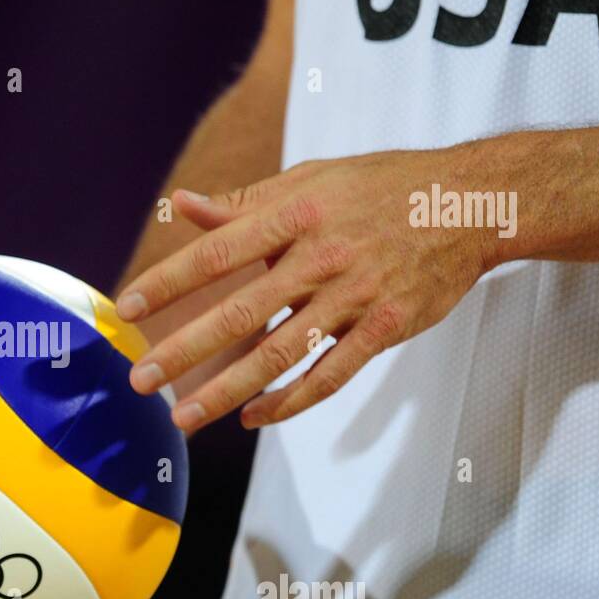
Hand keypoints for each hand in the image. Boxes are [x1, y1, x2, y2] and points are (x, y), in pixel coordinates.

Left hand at [116, 147, 495, 430]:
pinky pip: (331, 374)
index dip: (169, 282)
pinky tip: (253, 417)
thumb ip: (245, 203)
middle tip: (141, 380)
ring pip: (281, 354)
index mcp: (295, 215)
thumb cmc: (380, 187)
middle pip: (241, 313)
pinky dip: (290, 400)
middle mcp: (321, 257)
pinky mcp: (386, 328)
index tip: (128, 309)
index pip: (217, 253)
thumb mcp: (311, 180)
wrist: (471, 202)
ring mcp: (355, 297)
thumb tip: (183, 205)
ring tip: (183, 416)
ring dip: (227, 390)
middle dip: (185, 350)